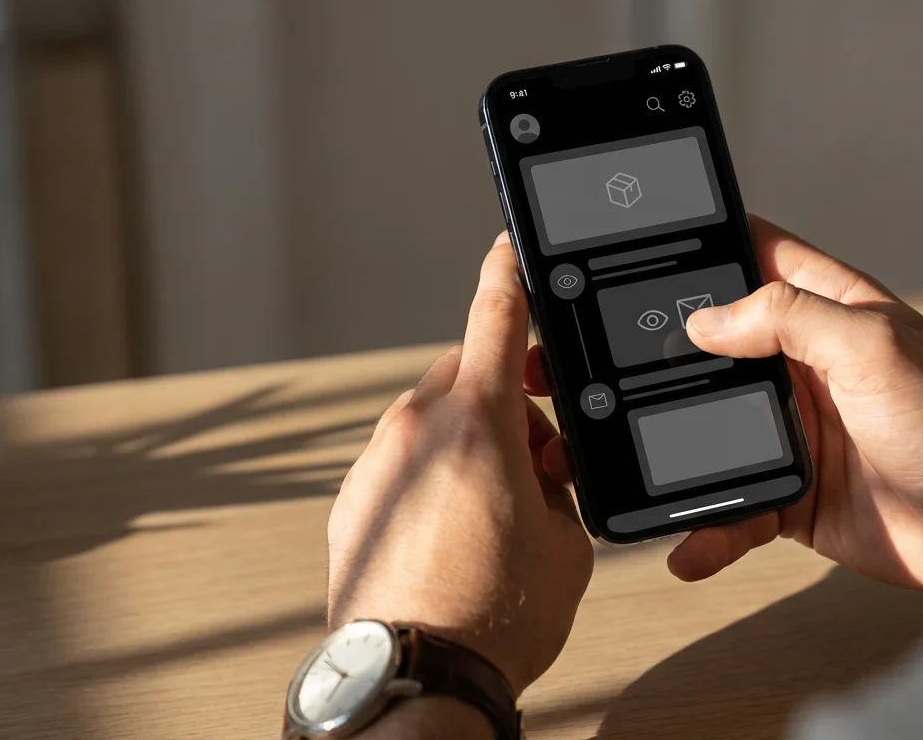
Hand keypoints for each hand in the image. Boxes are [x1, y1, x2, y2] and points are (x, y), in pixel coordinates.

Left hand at [326, 234, 592, 695]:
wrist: (420, 675)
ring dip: (473, 443)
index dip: (509, 273)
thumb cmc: (492, 615)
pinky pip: (404, 463)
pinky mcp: (354, 502)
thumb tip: (540, 476)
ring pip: (435, 421)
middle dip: (509, 400)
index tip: (511, 246)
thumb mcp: (568, 541)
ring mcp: (376, 464)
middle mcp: (416, 428)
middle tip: (543, 452)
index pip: (495, 314)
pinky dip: (434, 477)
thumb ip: (557, 484)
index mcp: (477, 419)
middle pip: (468, 375)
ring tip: (504, 508)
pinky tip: (460, 531)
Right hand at [524, 216, 922, 624]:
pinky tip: (686, 545)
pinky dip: (710, 527)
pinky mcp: (796, 496)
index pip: (757, 257)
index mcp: (830, 312)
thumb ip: (789, 319)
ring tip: (630, 459)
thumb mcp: (871, 346)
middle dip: (668, 354)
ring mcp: (799, 432)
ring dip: (678, 446)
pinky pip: (736, 506)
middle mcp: (807, 367)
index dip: (709, 244)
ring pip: (715, 430)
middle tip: (610, 363)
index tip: (651, 243)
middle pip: (719, 347)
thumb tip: (708, 319)